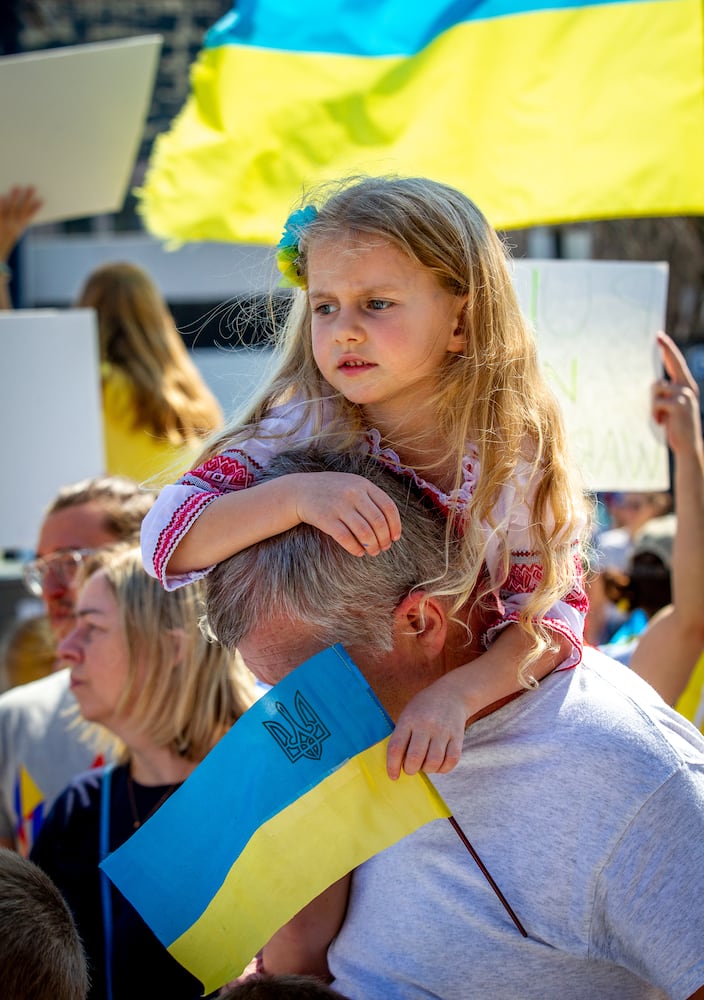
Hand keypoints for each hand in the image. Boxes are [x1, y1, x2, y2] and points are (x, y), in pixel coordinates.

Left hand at [0, 186, 42, 259]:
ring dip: (14, 197)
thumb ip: (18, 221)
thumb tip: (24, 207)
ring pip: (10, 208)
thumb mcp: (13, 231)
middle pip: (21, 209)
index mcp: (19, 228)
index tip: (42, 200)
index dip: (36, 208)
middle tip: (32, 187)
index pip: (29, 216)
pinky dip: (1, 205)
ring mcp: (4, 223)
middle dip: (27, 197)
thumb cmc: (4, 239)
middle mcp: (13, 225)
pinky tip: (2, 196)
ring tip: (17, 186)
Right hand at [291, 471, 401, 555]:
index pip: (388, 507)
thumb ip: (371, 498)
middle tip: (384, 548)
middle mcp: (353, 493)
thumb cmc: (333, 491)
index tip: (395, 538)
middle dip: (384, 539)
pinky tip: (359, 552)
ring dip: (372, 546)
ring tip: (373, 552)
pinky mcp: (326, 519)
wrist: (300, 490)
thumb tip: (391, 525)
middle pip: (378, 522)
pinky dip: (356, 549)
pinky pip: (346, 539)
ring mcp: (339, 505)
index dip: (395, 525)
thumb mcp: (353, 485)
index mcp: (363, 484)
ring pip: (365, 533)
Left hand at [386, 671, 468, 779]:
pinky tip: (439, 764)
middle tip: (411, 767)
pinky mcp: (458, 736)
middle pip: (415, 758)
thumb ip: (401, 737)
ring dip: (427, 769)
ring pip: (433, 762)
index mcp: (408, 719)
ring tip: (426, 764)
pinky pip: (451, 761)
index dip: (392, 766)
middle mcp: (425, 724)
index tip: (393, 776)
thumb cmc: (423, 709)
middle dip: (410, 769)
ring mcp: (443, 730)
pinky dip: (443, 768)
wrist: (452, 693)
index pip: (396, 747)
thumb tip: (396, 766)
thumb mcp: (407, 715)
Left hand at [653, 331, 702, 456]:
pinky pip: (656, 402)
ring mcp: (685, 395)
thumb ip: (666, 393)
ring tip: (660, 417)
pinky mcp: (679, 405)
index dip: (669, 349)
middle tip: (658, 335)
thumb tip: (653, 381)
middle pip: (674, 363)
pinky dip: (654, 413)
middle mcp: (688, 388)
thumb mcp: (671, 407)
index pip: (676, 364)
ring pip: (656, 387)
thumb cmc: (675, 426)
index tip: (660, 337)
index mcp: (687, 387)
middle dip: (666, 349)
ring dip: (652, 403)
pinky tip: (661, 422)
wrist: (687, 445)